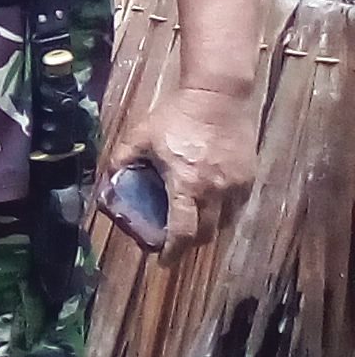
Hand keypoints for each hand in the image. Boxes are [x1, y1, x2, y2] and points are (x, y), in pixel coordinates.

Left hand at [106, 83, 254, 253]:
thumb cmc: (175, 116)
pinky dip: (223, 214)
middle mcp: (215, 191)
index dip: (173, 251)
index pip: (183, 232)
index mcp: (187, 185)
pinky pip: (237, 207)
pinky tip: (209, 206)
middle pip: (205, 234)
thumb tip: (108, 179)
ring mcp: (236, 186)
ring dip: (207, 229)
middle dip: (189, 243)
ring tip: (191, 224)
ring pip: (224, 223)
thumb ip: (121, 160)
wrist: (217, 96)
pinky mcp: (249, 177)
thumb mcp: (139, 137)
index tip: (163, 260)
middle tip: (174, 242)